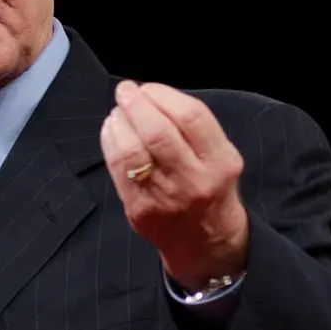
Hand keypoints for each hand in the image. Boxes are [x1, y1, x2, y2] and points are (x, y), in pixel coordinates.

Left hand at [100, 80, 249, 292]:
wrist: (206, 242)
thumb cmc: (211, 187)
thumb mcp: (220, 156)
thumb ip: (193, 127)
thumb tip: (151, 95)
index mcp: (220, 162)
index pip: (190, 116)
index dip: (163, 95)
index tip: (149, 88)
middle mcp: (194, 180)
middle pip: (158, 132)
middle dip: (136, 104)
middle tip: (125, 91)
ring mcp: (165, 198)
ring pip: (132, 151)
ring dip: (119, 123)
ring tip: (118, 111)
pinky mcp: (140, 209)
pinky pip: (117, 169)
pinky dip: (110, 142)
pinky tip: (112, 130)